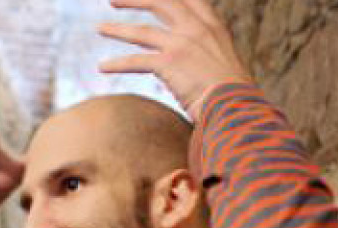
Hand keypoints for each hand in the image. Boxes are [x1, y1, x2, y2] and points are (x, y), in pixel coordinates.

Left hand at [96, 0, 251, 118]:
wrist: (237, 107)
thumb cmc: (234, 95)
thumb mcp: (225, 64)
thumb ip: (207, 55)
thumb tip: (193, 63)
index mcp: (214, 27)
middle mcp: (198, 29)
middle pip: (161, 2)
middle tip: (114, 0)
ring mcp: (183, 43)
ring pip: (141, 31)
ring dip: (117, 29)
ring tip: (100, 28)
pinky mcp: (170, 62)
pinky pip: (135, 61)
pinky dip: (116, 64)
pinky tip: (102, 67)